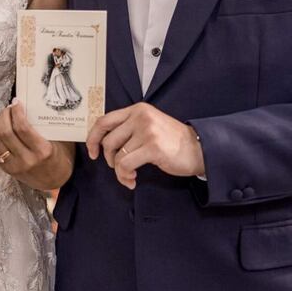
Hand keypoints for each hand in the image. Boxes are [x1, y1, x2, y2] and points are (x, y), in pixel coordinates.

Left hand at [0, 100, 73, 189]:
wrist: (56, 181)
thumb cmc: (60, 157)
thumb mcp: (60, 141)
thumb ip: (48, 127)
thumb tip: (34, 104)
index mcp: (42, 151)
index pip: (22, 128)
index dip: (16, 112)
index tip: (16, 102)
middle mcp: (27, 159)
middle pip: (6, 133)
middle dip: (4, 116)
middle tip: (8, 108)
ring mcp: (15, 166)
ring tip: (2, 117)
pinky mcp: (6, 170)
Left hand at [86, 102, 203, 189]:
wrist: (199, 148)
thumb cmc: (172, 141)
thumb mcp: (149, 125)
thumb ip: (129, 127)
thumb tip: (102, 141)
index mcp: (138, 110)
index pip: (104, 121)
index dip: (93, 138)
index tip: (92, 152)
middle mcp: (141, 117)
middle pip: (108, 141)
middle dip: (109, 159)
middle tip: (118, 167)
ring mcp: (147, 131)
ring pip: (117, 156)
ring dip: (120, 172)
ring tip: (129, 176)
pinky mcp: (153, 147)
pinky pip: (126, 165)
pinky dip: (125, 176)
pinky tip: (133, 180)